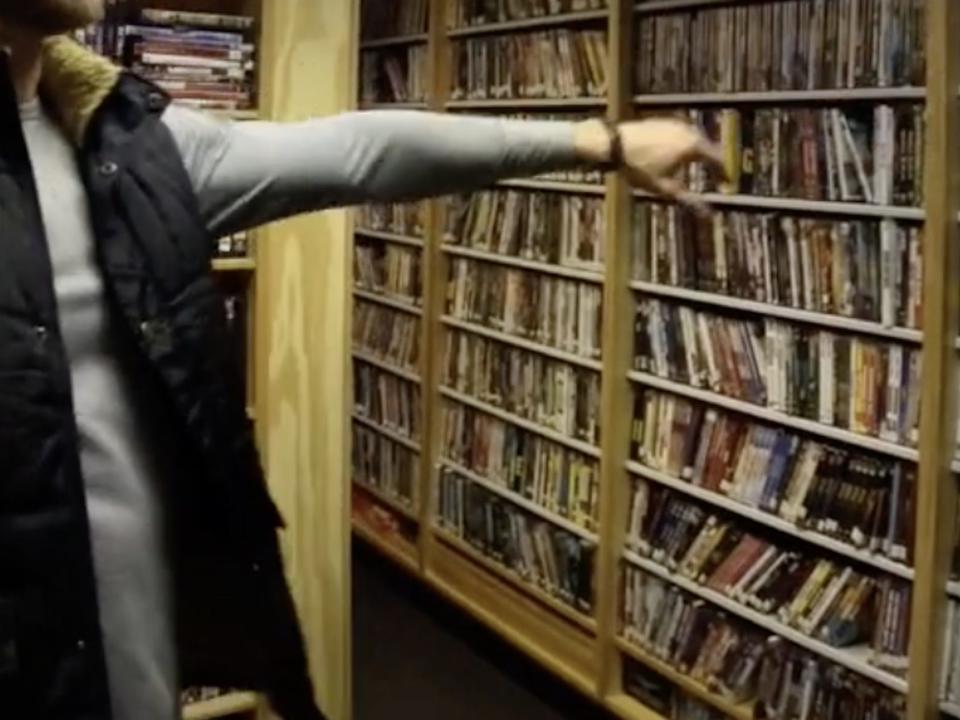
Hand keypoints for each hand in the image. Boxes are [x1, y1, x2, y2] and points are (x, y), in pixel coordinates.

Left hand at [574, 118, 725, 214]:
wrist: (612, 143)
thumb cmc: (638, 167)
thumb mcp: (664, 188)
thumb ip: (689, 200)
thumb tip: (708, 215)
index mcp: (693, 145)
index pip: (717, 159)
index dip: (723, 174)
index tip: (726, 185)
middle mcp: (688, 130)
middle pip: (708, 147)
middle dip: (712, 163)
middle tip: (717, 176)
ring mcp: (675, 123)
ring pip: (694, 139)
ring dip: (699, 153)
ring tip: (699, 166)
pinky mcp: (662, 120)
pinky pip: (681, 134)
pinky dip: (684, 145)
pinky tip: (677, 154)